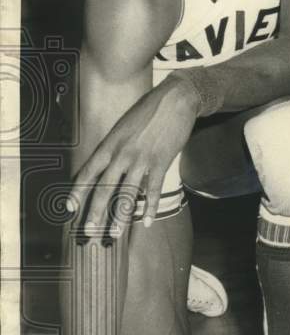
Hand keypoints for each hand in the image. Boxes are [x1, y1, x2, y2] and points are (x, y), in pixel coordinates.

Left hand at [68, 75, 199, 236]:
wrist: (175, 100)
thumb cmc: (149, 111)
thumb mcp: (124, 126)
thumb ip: (116, 146)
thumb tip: (109, 164)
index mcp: (110, 144)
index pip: (88, 172)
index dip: (77, 192)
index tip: (69, 208)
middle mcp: (123, 154)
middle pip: (105, 189)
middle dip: (95, 213)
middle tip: (89, 232)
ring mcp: (142, 159)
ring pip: (127, 194)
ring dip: (120, 217)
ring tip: (114, 234)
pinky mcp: (161, 162)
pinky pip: (153, 190)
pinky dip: (149, 208)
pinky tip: (145, 221)